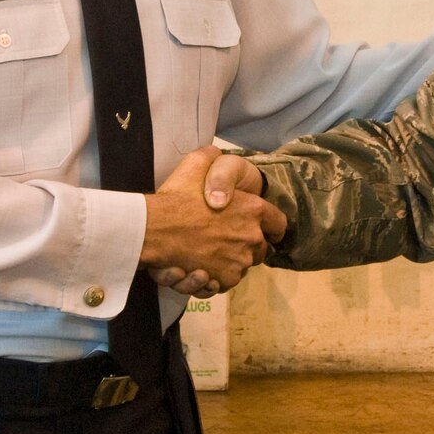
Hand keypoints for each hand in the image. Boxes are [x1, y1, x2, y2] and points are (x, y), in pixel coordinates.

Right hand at [140, 147, 285, 295]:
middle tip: (227, 240)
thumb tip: (216, 152)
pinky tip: (202, 268)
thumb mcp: (196, 163)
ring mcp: (239, 262)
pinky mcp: (224, 280)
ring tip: (210, 254)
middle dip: (248, 245)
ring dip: (231, 261)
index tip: (265, 229)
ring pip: (243, 265)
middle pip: (261, 247)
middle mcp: (252, 238)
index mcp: (254, 210)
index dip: (272, 226)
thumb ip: (212, 157)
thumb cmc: (176, 196)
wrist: (155, 229)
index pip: (279, 223)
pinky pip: (227, 281)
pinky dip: (217, 277)